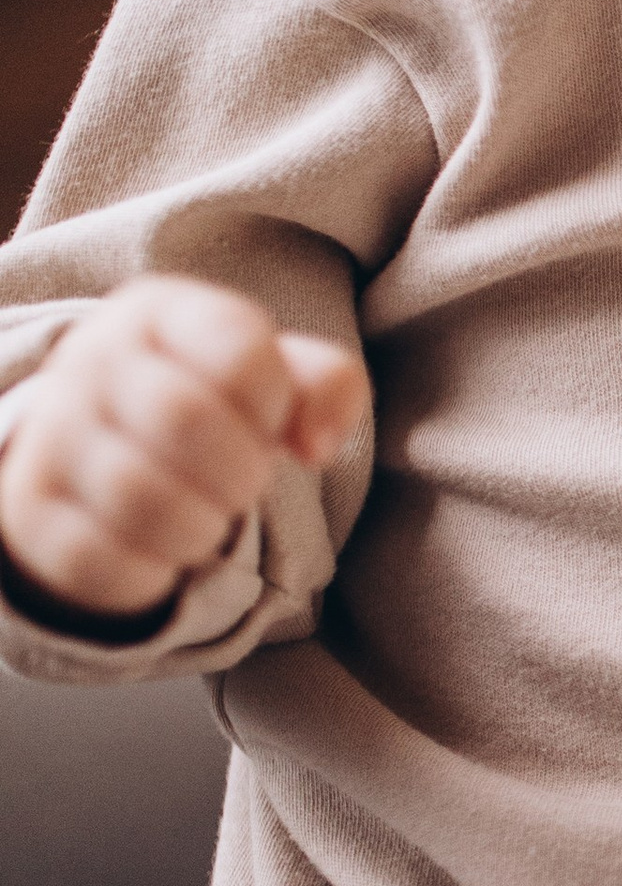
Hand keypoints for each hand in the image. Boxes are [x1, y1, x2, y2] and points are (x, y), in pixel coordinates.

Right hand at [0, 278, 365, 622]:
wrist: (101, 446)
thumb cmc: (209, 403)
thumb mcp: (276, 377)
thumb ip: (328, 386)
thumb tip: (316, 444)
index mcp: (159, 313)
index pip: (241, 350)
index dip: (276, 405)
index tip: (268, 424)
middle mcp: (91, 360)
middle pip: (186, 420)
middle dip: (240, 472)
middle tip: (242, 484)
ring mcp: (51, 434)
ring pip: (141, 498)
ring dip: (201, 528)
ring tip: (205, 517)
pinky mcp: (29, 510)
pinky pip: (103, 561)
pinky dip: (153, 572)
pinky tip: (160, 550)